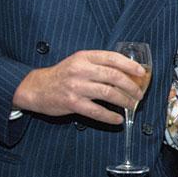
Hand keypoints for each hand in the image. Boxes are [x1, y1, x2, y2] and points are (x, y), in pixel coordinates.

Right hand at [12, 50, 146, 123]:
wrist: (36, 87)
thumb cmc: (62, 75)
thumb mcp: (78, 62)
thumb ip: (98, 64)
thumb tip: (126, 72)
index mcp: (84, 57)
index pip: (112, 58)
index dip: (130, 65)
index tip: (141, 72)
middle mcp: (81, 70)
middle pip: (114, 76)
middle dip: (131, 85)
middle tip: (139, 93)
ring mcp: (76, 87)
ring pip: (108, 93)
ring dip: (124, 100)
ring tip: (132, 105)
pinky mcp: (72, 103)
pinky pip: (96, 111)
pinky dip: (110, 116)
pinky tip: (118, 119)